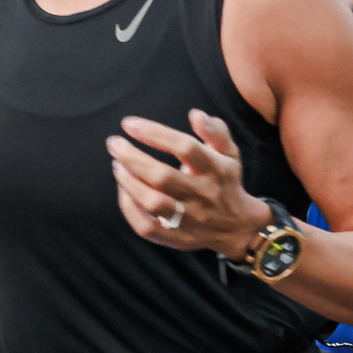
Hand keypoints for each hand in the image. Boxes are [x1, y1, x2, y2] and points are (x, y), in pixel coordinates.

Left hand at [107, 112, 271, 259]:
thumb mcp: (229, 154)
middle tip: (114, 143)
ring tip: (117, 165)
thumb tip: (196, 114)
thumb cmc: (225, 182)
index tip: (128, 123)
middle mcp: (204, 195)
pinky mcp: (178, 237)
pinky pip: (146, 226)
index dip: (155, 133)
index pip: (186, 148)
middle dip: (132, 158)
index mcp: (217, 170)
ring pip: (153, 202)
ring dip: (128, 182)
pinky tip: (123, 190)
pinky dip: (129, 208)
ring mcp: (191, 219)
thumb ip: (215, 131)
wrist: (238, 226)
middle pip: (162, 176)